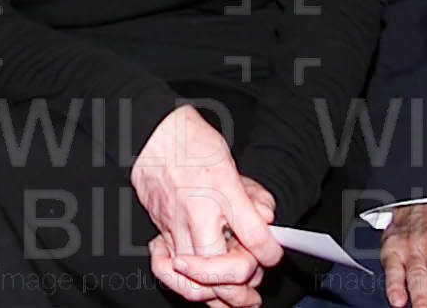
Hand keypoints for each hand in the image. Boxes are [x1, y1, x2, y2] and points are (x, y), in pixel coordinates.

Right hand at [132, 105, 283, 305]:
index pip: (256, 238)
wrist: (153, 135)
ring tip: (232, 301)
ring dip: (216, 295)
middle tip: (253, 294)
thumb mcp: (232, 165)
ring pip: (194, 280)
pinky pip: (169, 269)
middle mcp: (198, 216)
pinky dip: (183, 284)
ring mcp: (175, 227)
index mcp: (222, 194)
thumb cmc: (193, 145)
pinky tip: (198, 286)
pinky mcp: (159, 231)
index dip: (270, 253)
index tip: (273, 256)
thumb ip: (253, 196)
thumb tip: (267, 220)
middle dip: (242, 288)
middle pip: (222, 270)